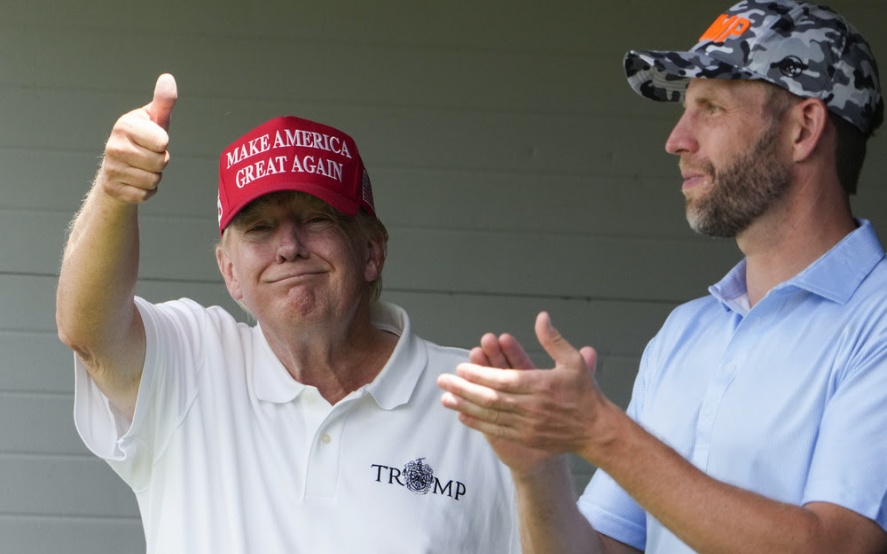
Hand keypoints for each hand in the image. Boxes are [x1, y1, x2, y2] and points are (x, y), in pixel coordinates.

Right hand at [99, 73, 176, 202]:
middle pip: (160, 163)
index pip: (162, 142)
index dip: (163, 144)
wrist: (120, 167)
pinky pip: (145, 195)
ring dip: (154, 177)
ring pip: (153, 180)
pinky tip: (136, 181)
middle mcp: (114, 146)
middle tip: (149, 156)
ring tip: (142, 167)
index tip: (154, 140)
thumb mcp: (155, 120)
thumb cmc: (143, 139)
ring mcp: (111, 168)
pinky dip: (146, 191)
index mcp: (125, 125)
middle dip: (161, 162)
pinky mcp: (112, 188)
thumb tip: (168, 78)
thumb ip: (164, 102)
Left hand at [438, 311, 610, 473]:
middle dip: (463, 388)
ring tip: (445, 397)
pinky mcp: (526, 438)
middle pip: (490, 397)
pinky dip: (477, 423)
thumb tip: (541, 317)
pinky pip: (496, 430)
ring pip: (490, 415)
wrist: (597, 431)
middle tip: (443, 380)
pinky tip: (462, 415)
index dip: (479, 374)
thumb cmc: (585, 394)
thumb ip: (553, 340)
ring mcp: (527, 425)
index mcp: (541, 385)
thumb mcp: (573, 361)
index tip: (462, 366)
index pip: (503, 379)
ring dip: (465, 406)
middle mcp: (531, 406)